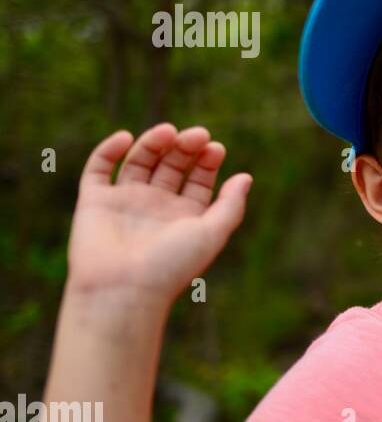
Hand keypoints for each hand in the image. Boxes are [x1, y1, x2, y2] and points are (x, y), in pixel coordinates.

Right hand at [66, 123, 252, 305]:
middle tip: (197, 135)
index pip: (199, 178)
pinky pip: (99, 168)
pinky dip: (109, 149)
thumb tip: (245, 177)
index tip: (215, 148)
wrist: (123, 290)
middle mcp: (156, 206)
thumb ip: (231, 205)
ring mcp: (125, 201)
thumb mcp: (212, 233)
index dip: (207, 160)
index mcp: (185, 215)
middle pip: (172, 164)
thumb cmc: (172, 265)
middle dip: (185, 147)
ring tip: (169, 132)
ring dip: (154, 142)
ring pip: (140, 160)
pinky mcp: (95, 201)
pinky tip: (126, 138)